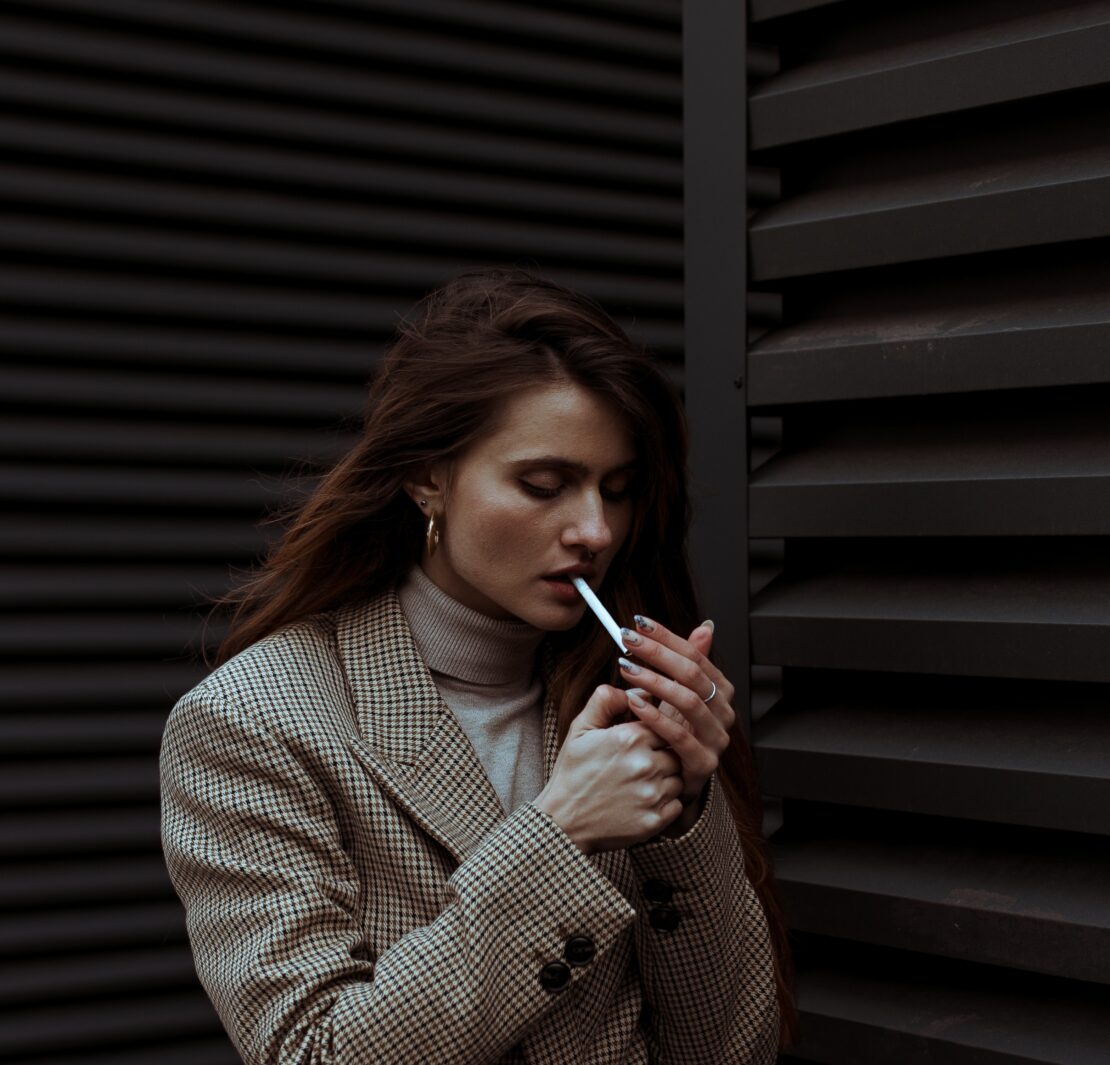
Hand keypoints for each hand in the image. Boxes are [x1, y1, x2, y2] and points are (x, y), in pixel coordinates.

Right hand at [533, 684, 685, 853]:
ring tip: (640, 783)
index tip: (640, 742)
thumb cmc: (573, 772)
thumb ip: (605, 700)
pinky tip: (643, 801)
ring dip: (666, 779)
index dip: (653, 733)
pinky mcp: (655, 820)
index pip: (664, 724)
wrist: (564, 821)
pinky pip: (677, 804)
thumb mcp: (580, 729)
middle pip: (675, 751)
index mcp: (630, 737)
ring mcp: (652, 794)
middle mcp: (646, 764)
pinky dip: (666, 803)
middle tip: (639, 764)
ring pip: (679, 778)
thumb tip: (631, 688)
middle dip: (662, 755)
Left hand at [617, 616, 735, 808]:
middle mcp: (723, 713)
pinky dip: (655, 717)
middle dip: (658, 653)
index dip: (666, 637)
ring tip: (627, 668)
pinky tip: (633, 703)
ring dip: (654, 682)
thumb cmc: (670, 734)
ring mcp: (716, 739)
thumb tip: (706, 627)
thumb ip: (691, 661)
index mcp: (719, 691)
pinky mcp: (703, 764)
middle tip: (628, 640)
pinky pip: (679, 737)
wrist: (668, 783)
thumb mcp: (677, 694)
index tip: (638, 623)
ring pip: (689, 702)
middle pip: (693, 674)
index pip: (695, 655)